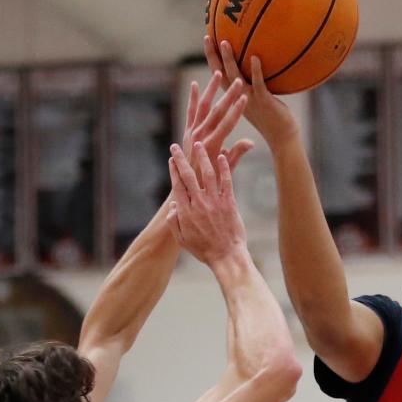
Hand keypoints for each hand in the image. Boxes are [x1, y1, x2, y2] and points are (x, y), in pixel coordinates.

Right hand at [166, 143, 246, 267]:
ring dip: (202, 157)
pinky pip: (226, 181)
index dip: (173, 170)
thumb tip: (172, 206)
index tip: (171, 160)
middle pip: (188, 176)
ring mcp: (215, 202)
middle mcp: (199, 203)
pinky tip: (222, 156)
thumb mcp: (182, 240)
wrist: (226, 257)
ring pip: (207, 174)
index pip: (177, 185)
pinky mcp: (229, 203)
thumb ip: (174, 223)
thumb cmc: (204, 250)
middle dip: (181, 159)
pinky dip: (224, 168)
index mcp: (185, 212)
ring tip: (199, 145)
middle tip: (176, 146)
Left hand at [181, 72, 252, 174]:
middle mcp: (200, 136)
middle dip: (228, 95)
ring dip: (211, 89)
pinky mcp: (187, 131)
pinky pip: (191, 112)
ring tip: (218, 73)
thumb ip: (236, 154)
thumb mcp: (226, 170)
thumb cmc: (210, 181)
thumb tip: (251, 142)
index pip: (227, 124)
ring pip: (202, 106)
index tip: (246, 97)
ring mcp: (192, 132)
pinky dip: (193, 98)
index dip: (237, 110)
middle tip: (238, 81)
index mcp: (211, 146)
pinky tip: (195, 85)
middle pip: (216, 111)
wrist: (187, 186)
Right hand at [204, 36, 298, 148]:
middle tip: (207, 37)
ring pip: (235, 79)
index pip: (218, 76)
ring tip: (224, 43)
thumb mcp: (260, 99)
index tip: (207, 41)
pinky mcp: (264, 102)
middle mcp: (238, 98)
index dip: (211, 59)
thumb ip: (255, 83)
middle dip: (212, 56)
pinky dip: (256, 71)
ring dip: (229, 61)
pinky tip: (255, 57)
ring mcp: (250, 100)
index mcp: (235, 97)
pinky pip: (258, 84)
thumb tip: (258, 60)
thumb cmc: (273, 118)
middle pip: (220, 75)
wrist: (282, 138)